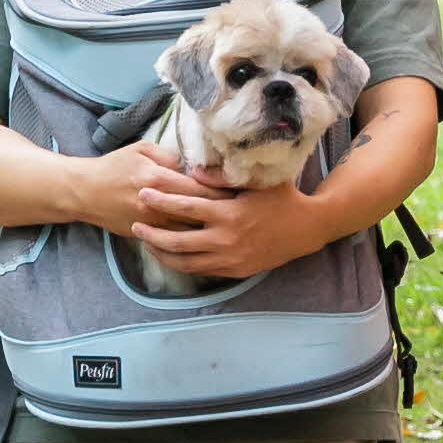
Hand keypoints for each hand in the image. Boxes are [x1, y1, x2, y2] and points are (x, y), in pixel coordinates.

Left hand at [119, 152, 315, 285]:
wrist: (306, 229)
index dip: (161, 200)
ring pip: (185, 262)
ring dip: (162, 253)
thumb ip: (221, 177)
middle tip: (135, 223)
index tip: (143, 193)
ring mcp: (230, 259)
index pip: (186, 207)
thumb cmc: (281, 198)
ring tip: (145, 242)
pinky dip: (181, 263)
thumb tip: (190, 170)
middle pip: (178, 241)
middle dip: (152, 233)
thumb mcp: (255, 181)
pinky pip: (200, 270)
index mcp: (230, 213)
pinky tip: (169, 255)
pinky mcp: (234, 271)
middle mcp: (226, 240)